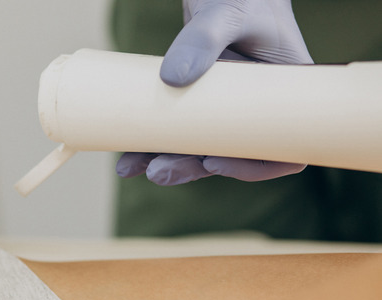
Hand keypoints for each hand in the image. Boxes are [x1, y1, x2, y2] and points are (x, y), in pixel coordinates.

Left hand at [117, 0, 310, 184]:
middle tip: (158, 172)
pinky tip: (127, 157)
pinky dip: (152, 144)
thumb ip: (202, 39)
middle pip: (229, 154)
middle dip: (192, 168)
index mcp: (283, 93)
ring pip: (199, 147)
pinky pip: (178, 129)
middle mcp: (255, 106)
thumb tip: (172, 79)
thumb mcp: (226, 13)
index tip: (215, 162)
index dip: (253, 166)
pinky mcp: (197, 99)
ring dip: (167, 161)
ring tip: (132, 167)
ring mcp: (225, 105)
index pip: (283, 148)